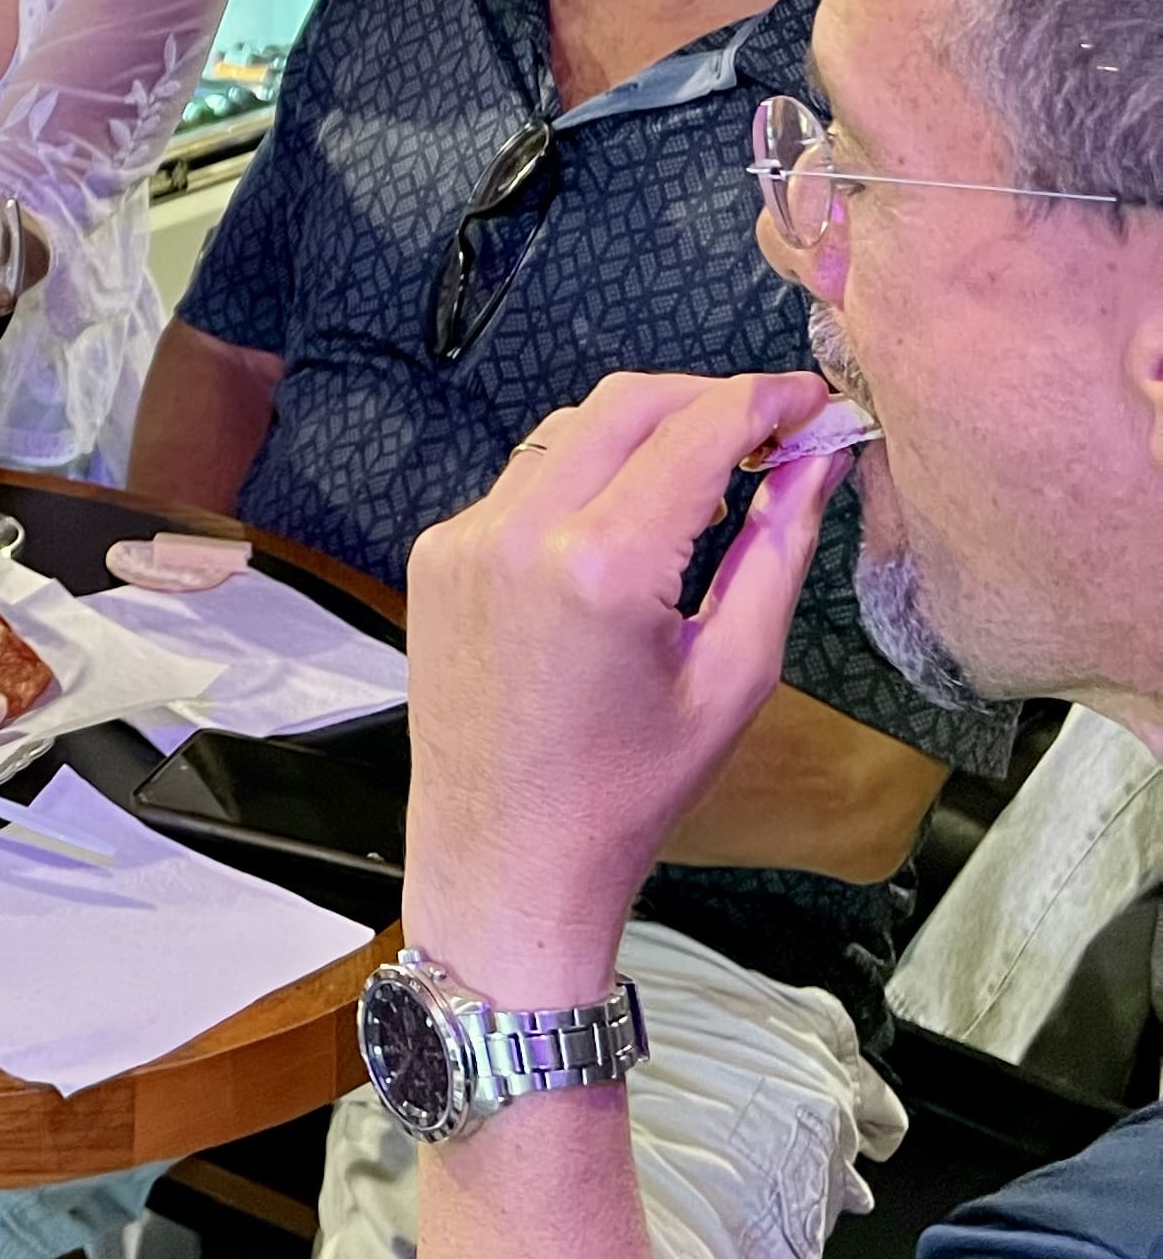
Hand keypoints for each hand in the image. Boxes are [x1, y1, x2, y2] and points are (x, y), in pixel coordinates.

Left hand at [400, 368, 848, 1004]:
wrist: (507, 858)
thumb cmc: (630, 790)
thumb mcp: (734, 674)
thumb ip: (780, 548)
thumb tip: (821, 457)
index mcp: (600, 564)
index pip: (699, 429)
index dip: (769, 400)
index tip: (816, 400)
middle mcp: (519, 530)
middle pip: (628, 402)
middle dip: (707, 400)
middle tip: (771, 432)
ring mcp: (465, 536)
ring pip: (569, 429)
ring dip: (644, 432)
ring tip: (709, 481)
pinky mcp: (437, 552)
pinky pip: (523, 480)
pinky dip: (583, 477)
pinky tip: (627, 528)